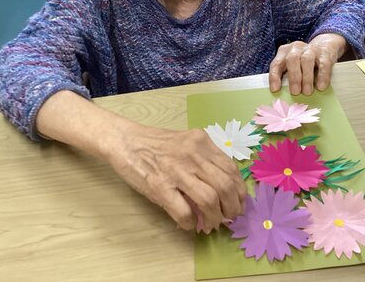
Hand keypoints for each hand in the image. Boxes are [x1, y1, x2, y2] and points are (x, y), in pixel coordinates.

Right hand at [102, 126, 246, 232]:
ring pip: (209, 200)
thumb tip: (221, 192)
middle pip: (225, 186)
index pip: (231, 169)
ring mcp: (177, 171)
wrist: (125, 141)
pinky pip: (184, 212)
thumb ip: (203, 162)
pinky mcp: (160, 187)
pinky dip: (190, 222)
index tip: (238, 202)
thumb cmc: (155, 144)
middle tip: (229, 217)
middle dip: (232, 207)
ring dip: (214, 217)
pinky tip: (189, 223)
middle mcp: (193, 155)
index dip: (239, 190)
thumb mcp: (186, 144)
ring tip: (211, 223)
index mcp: (202, 143)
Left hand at [268, 33, 346, 94]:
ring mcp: (311, 49)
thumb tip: (284, 95)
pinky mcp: (325, 53)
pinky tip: (321, 87)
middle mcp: (296, 48)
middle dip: (293, 77)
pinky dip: (322, 76)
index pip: (276, 63)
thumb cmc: (303, 61)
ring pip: (307, 60)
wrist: (325, 44)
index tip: (275, 89)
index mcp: (284, 52)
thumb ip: (287, 76)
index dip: (274, 76)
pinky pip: (323, 64)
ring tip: (307, 92)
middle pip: (292, 59)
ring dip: (306, 77)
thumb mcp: (292, 65)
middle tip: (295, 92)